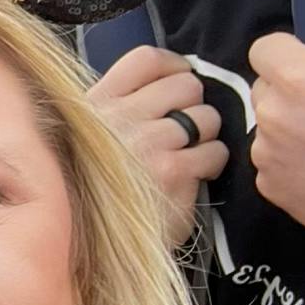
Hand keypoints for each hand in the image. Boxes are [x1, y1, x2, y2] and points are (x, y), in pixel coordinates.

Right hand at [86, 45, 226, 246]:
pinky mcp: (173, 172)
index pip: (146, 60)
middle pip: (186, 85)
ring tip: (186, 155)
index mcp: (96, 104)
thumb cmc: (94, 190)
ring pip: (207, 117)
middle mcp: (120, 118)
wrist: (91, 245)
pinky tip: (192, 176)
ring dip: (205, 136)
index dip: (174, 66)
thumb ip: (118, 108)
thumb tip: (169, 81)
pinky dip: (211, 164)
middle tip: (183, 130)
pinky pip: (215, 152)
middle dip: (193, 106)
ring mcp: (148, 143)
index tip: (180, 81)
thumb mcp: (89, 139)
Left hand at [250, 33, 304, 242]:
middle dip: (290, 94)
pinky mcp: (271, 187)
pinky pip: (273, 162)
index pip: (265, 50)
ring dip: (291, 130)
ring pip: (268, 128)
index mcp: (301, 81)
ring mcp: (269, 155)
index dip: (287, 54)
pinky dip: (293, 163)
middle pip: (265, 90)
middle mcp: (275, 116)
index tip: (303, 63)